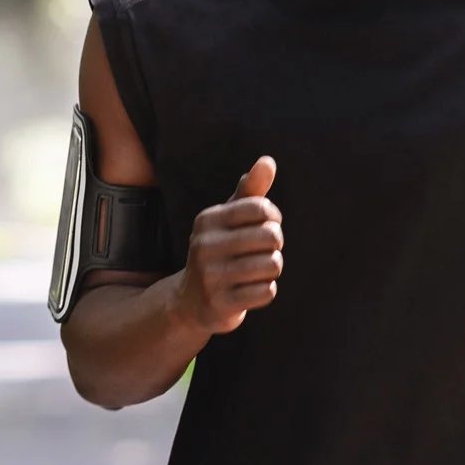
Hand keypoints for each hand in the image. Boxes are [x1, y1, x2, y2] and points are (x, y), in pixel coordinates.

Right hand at [175, 157, 283, 334]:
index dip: (273, 217)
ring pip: (273, 265)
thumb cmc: (218, 251)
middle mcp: (205, 245)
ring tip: (256, 271)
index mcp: (208, 220)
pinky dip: (265, 291)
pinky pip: (266, 292)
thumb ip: (250, 190)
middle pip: (271, 237)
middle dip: (275, 245)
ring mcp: (211, 276)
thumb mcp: (228, 218)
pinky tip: (249, 290)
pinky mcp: (221, 303)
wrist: (190, 302)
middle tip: (263, 251)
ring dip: (271, 269)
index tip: (266, 225)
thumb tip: (268, 161)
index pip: (260, 208)